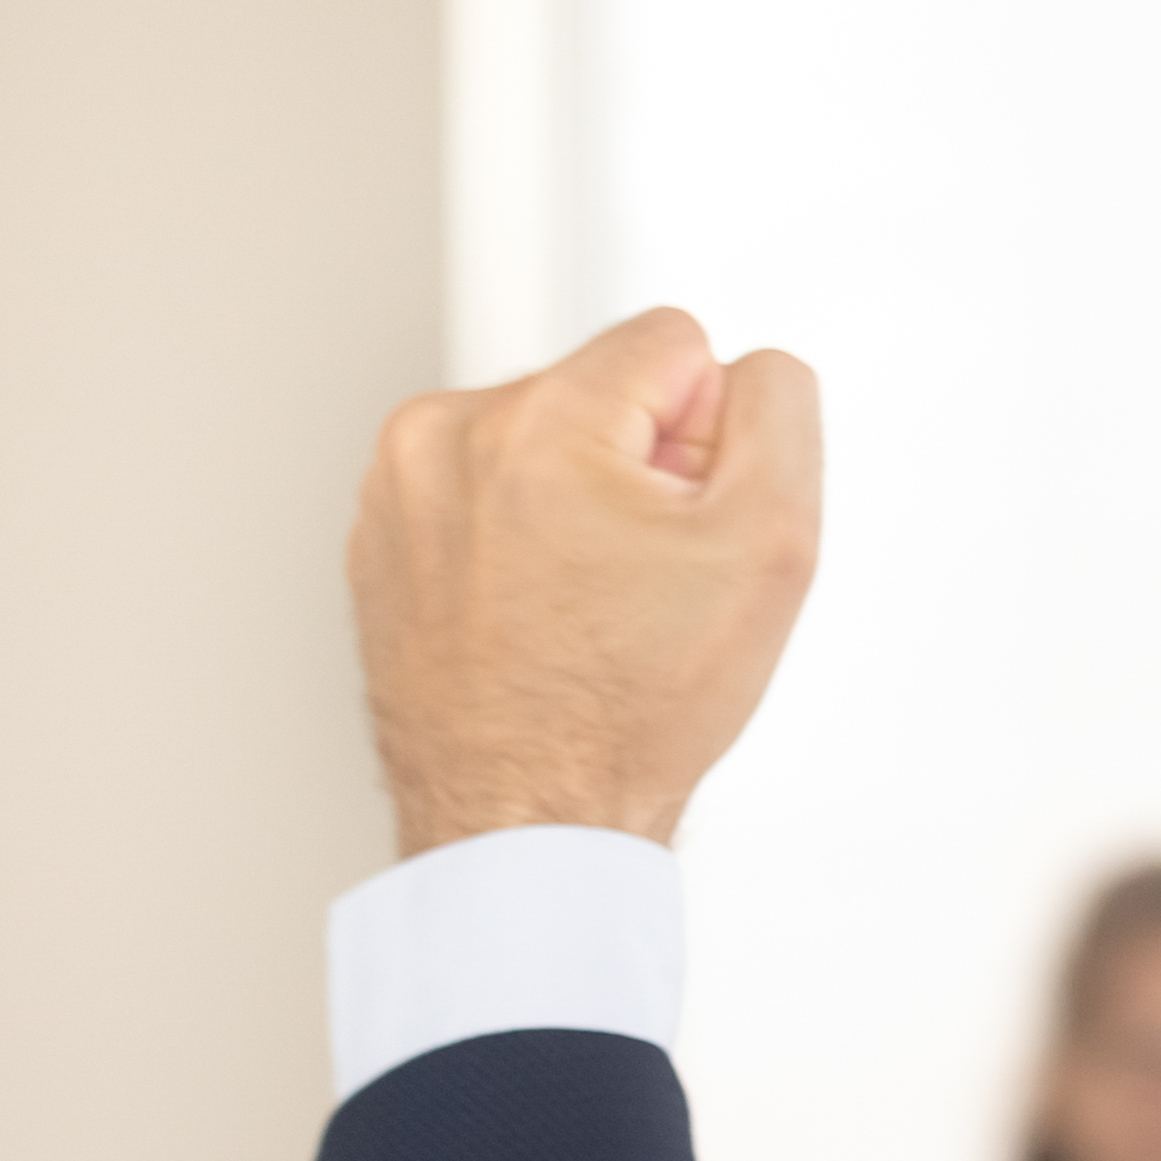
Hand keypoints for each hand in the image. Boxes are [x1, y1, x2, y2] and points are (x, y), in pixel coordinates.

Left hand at [346, 307, 822, 854]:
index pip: (673, 342)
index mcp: (536, 422)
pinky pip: (482, 499)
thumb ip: (779, 413)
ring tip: (590, 606)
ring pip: (539, 444)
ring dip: (581, 504)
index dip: (712, 438)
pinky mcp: (381, 539)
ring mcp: (398, 490)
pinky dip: (523, 544)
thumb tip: (746, 371)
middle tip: (645, 581)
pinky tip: (544, 619)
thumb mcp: (770, 547)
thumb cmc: (630, 709)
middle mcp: (444, 437)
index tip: (688, 527)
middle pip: (599, 392)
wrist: (524, 817)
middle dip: (641, 469)